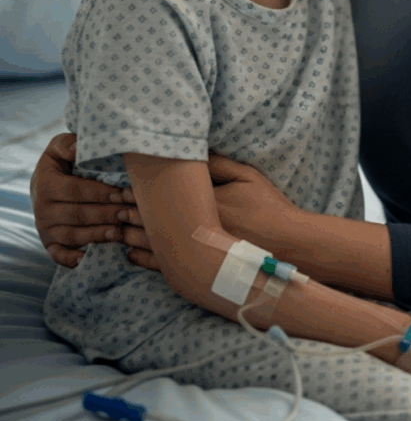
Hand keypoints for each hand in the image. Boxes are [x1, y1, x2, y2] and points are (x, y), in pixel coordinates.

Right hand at [30, 133, 126, 266]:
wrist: (44, 184)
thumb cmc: (61, 163)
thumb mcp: (60, 147)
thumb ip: (68, 144)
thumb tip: (79, 147)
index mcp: (46, 184)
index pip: (76, 190)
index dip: (101, 193)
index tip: (124, 193)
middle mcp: (43, 210)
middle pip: (78, 214)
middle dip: (106, 214)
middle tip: (129, 214)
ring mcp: (45, 229)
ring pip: (73, 235)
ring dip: (97, 235)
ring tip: (119, 232)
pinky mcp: (49, 244)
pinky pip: (59, 256)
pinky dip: (73, 259)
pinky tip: (91, 258)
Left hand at [120, 151, 300, 269]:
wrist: (288, 242)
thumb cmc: (269, 206)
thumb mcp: (248, 176)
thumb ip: (220, 164)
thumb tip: (194, 154)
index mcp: (205, 202)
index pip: (163, 196)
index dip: (140, 191)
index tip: (122, 186)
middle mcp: (197, 226)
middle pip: (154, 219)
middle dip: (130, 212)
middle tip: (112, 204)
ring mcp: (198, 249)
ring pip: (154, 243)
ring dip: (132, 234)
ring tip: (116, 227)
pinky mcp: (201, 266)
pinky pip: (165, 265)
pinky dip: (144, 259)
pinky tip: (131, 253)